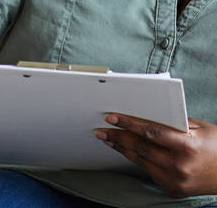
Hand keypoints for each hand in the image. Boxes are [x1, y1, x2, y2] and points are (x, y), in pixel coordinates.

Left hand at [95, 113, 216, 196]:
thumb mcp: (200, 128)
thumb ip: (173, 122)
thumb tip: (145, 113)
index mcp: (187, 146)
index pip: (150, 132)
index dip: (128, 124)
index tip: (112, 117)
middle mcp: (179, 165)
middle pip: (140, 147)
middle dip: (118, 137)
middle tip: (102, 129)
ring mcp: (174, 180)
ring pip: (140, 160)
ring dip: (122, 148)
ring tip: (108, 139)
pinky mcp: (171, 188)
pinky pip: (148, 170)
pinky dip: (136, 159)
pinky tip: (127, 151)